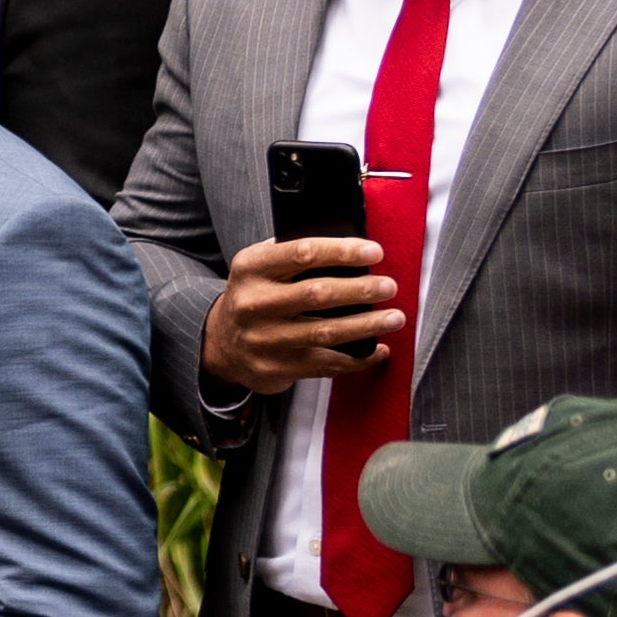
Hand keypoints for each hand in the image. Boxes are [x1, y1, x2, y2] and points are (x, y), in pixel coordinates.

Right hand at [201, 232, 403, 390]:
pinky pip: (324, 365)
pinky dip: (357, 359)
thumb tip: (353, 248)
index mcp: (250, 269)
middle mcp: (251, 304)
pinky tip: (377, 350)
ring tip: (395, 318)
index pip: (301, 253)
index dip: (342, 251)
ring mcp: (262, 339)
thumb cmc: (257, 296)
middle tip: (388, 287)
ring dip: (366, 325)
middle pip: (316, 294)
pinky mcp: (273, 368)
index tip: (374, 252)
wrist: (222, 342)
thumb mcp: (261, 266)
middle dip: (360, 290)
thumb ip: (294, 253)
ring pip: (324, 332)